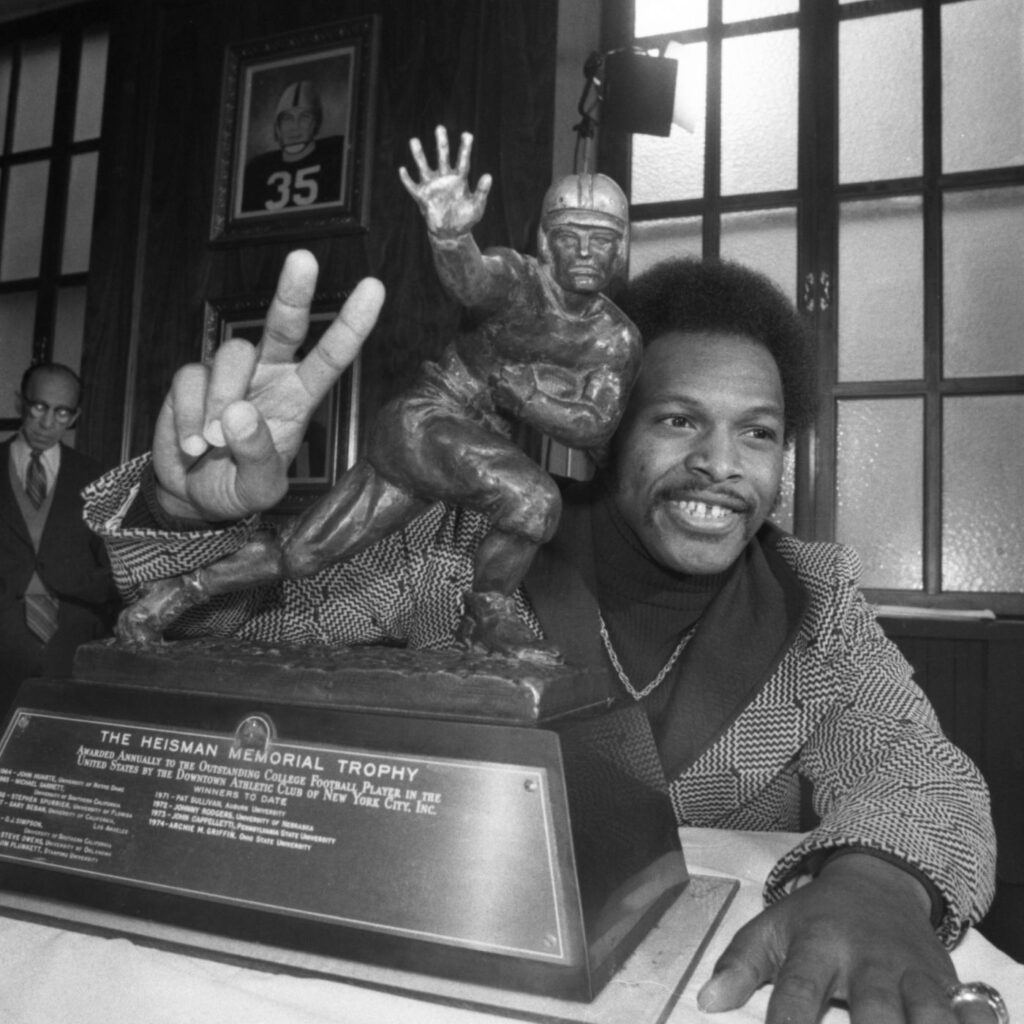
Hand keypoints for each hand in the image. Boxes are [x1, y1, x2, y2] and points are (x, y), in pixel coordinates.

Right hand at [152, 249, 383, 521]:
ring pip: (230, 357)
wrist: (193, 496)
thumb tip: (238, 414)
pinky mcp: (192, 378)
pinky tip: (191, 443)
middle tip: (304, 260)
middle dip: (294, 291)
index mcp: (299, 397)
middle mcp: (269, 375)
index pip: (331, 357)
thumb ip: (257, 456)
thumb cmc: (239, 487)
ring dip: (219, 401)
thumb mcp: (259, 488)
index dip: (352, 324)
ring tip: (210, 445)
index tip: (373, 288)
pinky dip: (187, 415)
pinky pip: (189, 380)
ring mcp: (231, 374)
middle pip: (284, 325)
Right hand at [398, 125, 491, 238]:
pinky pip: (412, 186)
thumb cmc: (465, 219)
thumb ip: (482, 191)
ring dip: (419, 154)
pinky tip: (403, 169)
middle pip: (443, 156)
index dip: (465, 148)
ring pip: (424, 166)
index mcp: (459, 180)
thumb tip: (488, 175)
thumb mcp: (476, 206)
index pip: (462, 160)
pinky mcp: (422, 197)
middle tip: (440, 127)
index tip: (467, 134)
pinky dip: (407, 179)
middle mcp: (445, 179)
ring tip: (414, 140)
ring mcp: (432, 186)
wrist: (451, 234)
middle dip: (441, 143)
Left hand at [698, 854, 959, 1022]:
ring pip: (930, 1015)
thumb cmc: (817, 918)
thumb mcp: (772, 929)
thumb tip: (706, 1001)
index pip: (798, 993)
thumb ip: (740, 966)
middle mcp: (868, 959)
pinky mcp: (948, 983)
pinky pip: (968, 1014)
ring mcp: (912, 972)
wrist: (877, 882)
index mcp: (818, 944)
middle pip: (875, 1012)